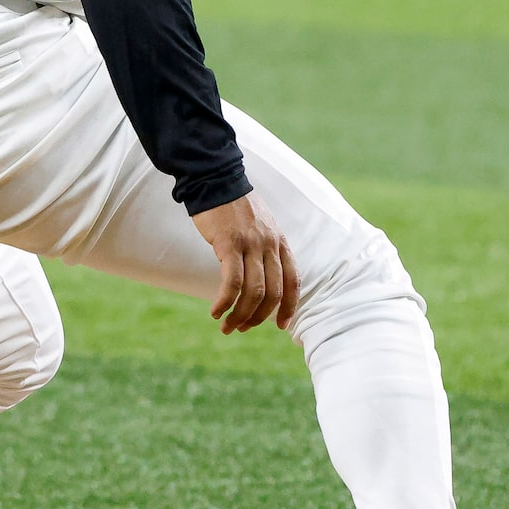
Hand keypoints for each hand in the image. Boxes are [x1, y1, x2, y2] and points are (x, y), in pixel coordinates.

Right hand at [192, 192, 299, 334]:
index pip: (293, 281)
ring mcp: (251, 245)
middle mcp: (270, 245)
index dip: (290, 306)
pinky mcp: (229, 244)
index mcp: (280, 242)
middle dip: (258, 316)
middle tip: (241, 327)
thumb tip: (260, 276)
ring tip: (226, 325)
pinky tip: (216, 310)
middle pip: (273, 292)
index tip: (280, 325)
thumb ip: (264, 249)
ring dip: (240, 315)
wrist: (215, 180)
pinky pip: (232, 282)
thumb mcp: (260, 226)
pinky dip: (225, 301)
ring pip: (254, 291)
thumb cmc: (233, 206)